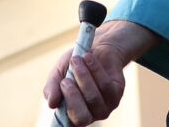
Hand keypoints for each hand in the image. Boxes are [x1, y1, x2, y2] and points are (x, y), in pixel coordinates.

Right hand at [42, 20, 158, 124]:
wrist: (95, 48)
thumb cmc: (74, 65)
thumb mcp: (58, 73)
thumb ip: (52, 87)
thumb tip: (51, 103)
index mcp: (74, 114)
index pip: (70, 124)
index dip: (65, 114)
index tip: (58, 94)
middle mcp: (91, 115)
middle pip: (82, 117)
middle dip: (72, 97)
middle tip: (65, 80)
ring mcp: (106, 106)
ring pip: (93, 98)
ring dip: (82, 77)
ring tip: (75, 60)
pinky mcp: (117, 93)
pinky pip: (105, 85)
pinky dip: (94, 69)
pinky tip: (88, 57)